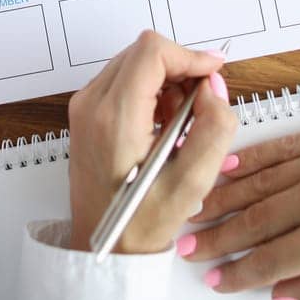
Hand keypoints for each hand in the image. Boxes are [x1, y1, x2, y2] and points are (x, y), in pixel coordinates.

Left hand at [67, 31, 236, 253]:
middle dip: (179, 70)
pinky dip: (149, 91)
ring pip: (134, 62)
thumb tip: (212, 86)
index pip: (153, 52)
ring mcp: (84, 107)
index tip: (213, 75)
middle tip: (199, 106)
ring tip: (179, 123)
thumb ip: (215, 126)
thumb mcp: (194, 181)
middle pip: (143, 52)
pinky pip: (123, 79)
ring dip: (165, 82)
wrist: (106, 247)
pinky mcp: (85, 113)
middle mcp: (91, 105)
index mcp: (115, 118)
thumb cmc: (142, 221)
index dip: (190, 56)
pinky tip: (161, 126)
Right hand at [183, 119, 299, 299]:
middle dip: (219, 236)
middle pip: (257, 217)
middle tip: (190, 247)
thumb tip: (281, 294)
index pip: (270, 258)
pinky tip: (231, 169)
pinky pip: (286, 145)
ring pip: (263, 179)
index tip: (217, 279)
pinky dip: (256, 158)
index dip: (238, 272)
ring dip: (226, 197)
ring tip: (198, 210)